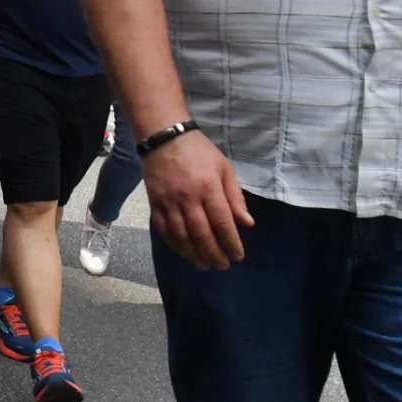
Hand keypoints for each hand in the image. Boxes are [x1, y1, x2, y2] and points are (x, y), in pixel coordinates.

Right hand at [142, 131, 253, 269]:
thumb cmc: (199, 151)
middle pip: (202, 234)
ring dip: (193, 254)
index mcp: (209, 187)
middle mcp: (188, 197)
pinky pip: (163, 229)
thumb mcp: (224, 168)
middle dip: (214, 254)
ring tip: (204, 264)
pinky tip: (184, 251)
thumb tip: (247, 223)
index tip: (238, 256)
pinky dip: (173, 244)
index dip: (231, 243)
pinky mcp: (154, 202)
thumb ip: (235, 197)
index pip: (222, 222)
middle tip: (222, 265)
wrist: (163, 136)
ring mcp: (168, 201)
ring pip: (181, 235)